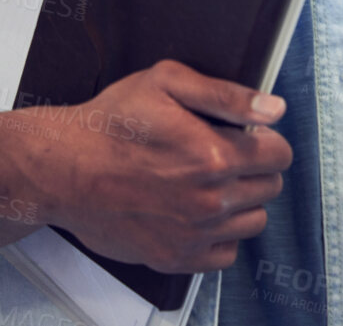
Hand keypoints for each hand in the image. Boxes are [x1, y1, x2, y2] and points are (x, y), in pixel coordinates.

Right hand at [28, 60, 291, 273]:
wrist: (63, 169)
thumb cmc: (110, 123)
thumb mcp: (167, 83)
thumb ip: (228, 95)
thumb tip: (273, 108)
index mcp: (213, 156)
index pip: (280, 154)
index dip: (266, 140)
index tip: (246, 136)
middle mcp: (208, 201)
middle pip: (271, 187)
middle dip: (255, 168)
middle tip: (224, 156)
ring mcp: (192, 234)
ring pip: (253, 221)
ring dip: (241, 202)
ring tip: (210, 184)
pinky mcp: (174, 258)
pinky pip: (225, 254)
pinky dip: (219, 235)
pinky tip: (198, 212)